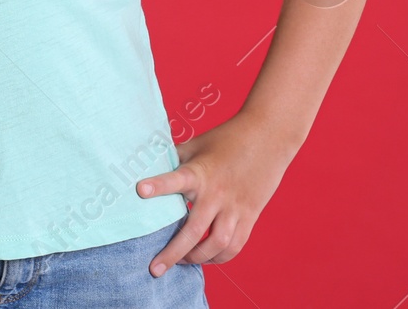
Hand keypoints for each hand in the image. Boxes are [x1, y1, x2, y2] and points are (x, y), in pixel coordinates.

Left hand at [135, 109, 297, 275]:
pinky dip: (219, 257)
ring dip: (197, 258)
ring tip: (181, 261)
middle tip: (155, 269)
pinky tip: (206, 257)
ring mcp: (235, 207)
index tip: (139, 190)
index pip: (175, 179)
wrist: (268, 137)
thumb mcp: (195, 145)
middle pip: (194, 231)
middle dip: (173, 253)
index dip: (158, 186)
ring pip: (217, 244)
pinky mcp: (250, 216)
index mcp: (200, 172)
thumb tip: (145, 166)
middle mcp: (217, 193)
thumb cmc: (225, 139)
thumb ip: (172, 159)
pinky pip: (235, 245)